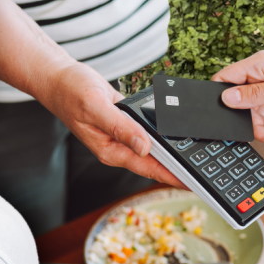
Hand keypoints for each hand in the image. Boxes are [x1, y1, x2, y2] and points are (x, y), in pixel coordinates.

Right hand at [41, 63, 186, 188]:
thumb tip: (144, 147)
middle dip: (179, 167)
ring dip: (173, 151)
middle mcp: (116, 147)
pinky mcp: (123, 124)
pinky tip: (178, 133)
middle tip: (206, 171)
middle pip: (154, 163)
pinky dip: (162, 133)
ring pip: (153, 148)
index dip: (173, 176)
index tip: (194, 184)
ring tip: (199, 155)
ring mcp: (120, 136)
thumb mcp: (95, 107)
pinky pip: (148, 132)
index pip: (148, 168)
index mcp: (110, 150)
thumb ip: (120, 127)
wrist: (57, 78)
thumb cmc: (70, 91)